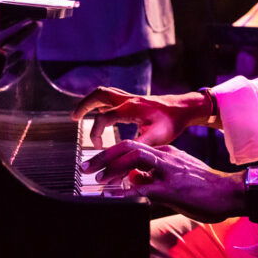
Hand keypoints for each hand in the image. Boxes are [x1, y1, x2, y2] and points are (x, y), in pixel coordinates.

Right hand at [71, 87, 213, 147]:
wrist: (184, 108)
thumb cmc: (172, 123)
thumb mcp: (156, 139)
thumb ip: (137, 150)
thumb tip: (122, 164)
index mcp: (130, 109)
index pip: (102, 118)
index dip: (95, 133)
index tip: (98, 147)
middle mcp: (128, 99)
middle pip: (98, 95)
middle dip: (83, 105)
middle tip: (73, 117)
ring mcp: (130, 97)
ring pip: (104, 93)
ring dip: (91, 102)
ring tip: (80, 114)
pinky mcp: (134, 100)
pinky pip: (112, 97)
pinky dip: (102, 103)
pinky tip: (101, 114)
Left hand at [82, 140, 244, 222]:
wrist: (231, 192)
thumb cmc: (203, 186)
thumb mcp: (175, 175)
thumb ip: (152, 176)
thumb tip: (131, 180)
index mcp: (165, 152)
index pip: (131, 146)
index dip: (110, 153)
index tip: (95, 162)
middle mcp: (164, 156)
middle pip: (128, 147)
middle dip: (103, 155)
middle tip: (85, 166)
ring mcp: (168, 171)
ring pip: (134, 159)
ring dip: (111, 168)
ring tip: (96, 178)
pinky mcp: (172, 189)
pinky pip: (143, 187)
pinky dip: (124, 190)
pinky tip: (111, 194)